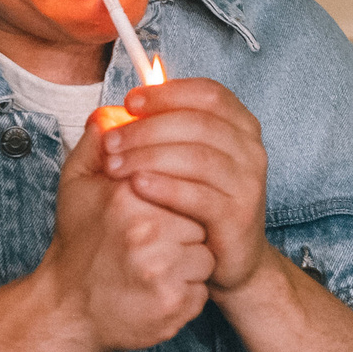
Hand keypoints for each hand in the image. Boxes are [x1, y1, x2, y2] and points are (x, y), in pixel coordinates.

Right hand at [36, 114, 213, 351]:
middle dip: (183, 225)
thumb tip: (115, 110)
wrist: (68, 310)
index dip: (171, 192)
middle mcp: (145, 234)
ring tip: (154, 263)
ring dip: (187, 259)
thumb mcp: (76, 186)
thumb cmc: (78, 244)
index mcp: (126, 197)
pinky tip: (157, 288)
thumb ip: (97, 142)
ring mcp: (162, 274)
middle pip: (197, 215)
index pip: (180, 178)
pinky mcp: (174, 306)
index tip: (155, 202)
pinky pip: (202, 287)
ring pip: (205, 254)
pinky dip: (186, 288)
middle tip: (154, 238)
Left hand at [102, 78, 274, 295]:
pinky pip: (199, 196)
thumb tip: (102, 114)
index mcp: (240, 126)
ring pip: (197, 157)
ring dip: (149, 156)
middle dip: (147, 128)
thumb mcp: (175, 160)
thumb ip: (148, 131)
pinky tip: (136, 186)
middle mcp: (251, 150)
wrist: (228, 258)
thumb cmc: (194, 202)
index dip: (167, 94)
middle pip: (199, 123)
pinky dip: (165, 187)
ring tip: (115, 165)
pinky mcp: (238, 218)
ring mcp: (248, 184)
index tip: (129, 102)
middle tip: (110, 141)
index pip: (209, 93)